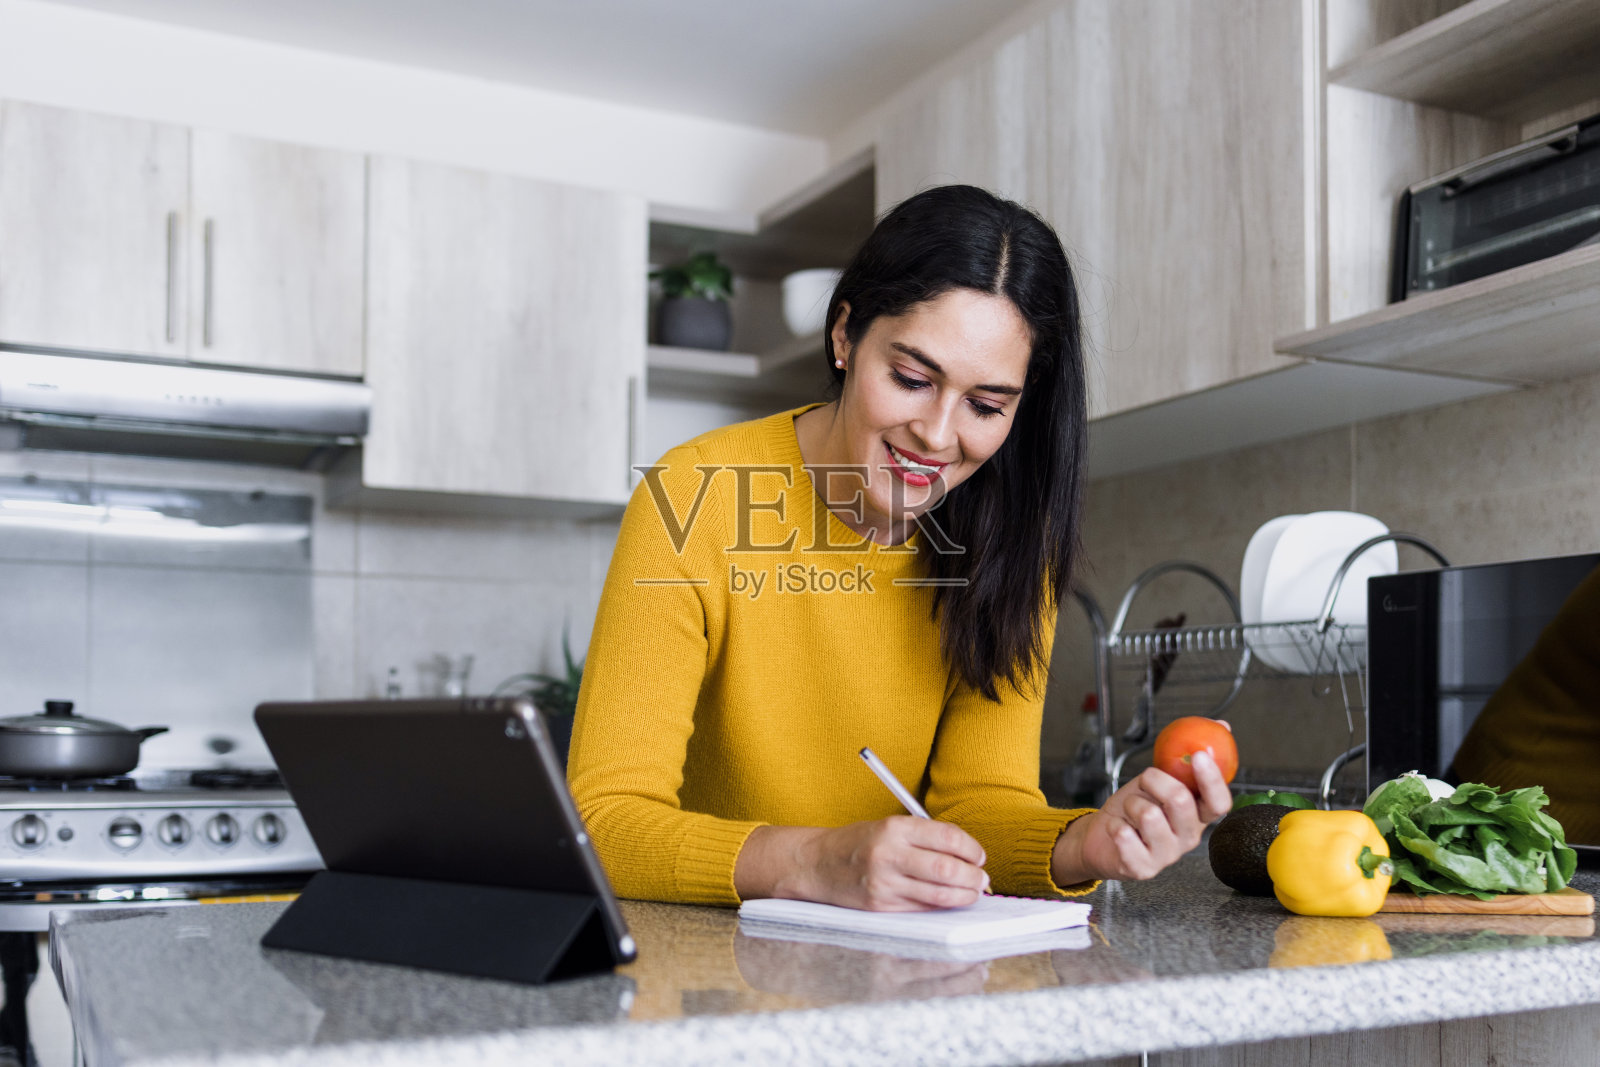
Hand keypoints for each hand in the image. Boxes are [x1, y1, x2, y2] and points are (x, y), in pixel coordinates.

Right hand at [736, 817, 989, 910]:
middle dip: (973, 876)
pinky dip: (942, 907)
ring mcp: (883, 883)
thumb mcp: (888, 827)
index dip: (971, 849)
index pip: (947, 838)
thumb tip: (969, 857)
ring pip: (938, 894)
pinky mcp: (880, 906)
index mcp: (893, 827)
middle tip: (983, 879)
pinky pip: (921, 909)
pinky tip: (949, 903)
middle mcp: (888, 854)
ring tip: (973, 893)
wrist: (815, 864)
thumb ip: (924, 838)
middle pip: (947, 868)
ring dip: (963, 895)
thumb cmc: (859, 843)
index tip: (979, 856)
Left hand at [1053, 750, 1231, 882]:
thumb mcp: (1158, 778)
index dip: (1212, 779)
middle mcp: (1187, 837)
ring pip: (1149, 814)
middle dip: (1156, 780)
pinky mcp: (1142, 868)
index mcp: (1197, 816)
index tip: (1200, 756)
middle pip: (1181, 801)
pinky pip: (1125, 836)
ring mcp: (1166, 855)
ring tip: (1129, 811)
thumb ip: (1185, 758)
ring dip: (1131, 802)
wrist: (1100, 837)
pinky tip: (1117, 829)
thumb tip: (1222, 725)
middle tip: (1145, 780)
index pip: (1218, 802)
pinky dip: (1114, 824)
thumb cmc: (1133, 807)